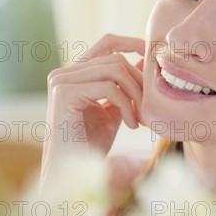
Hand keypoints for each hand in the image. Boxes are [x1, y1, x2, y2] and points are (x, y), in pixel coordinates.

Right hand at [44, 34, 144, 157]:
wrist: (73, 172)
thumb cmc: (93, 143)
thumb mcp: (116, 108)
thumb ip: (125, 86)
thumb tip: (144, 60)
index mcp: (74, 73)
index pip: (107, 43)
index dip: (133, 43)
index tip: (154, 59)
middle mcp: (63, 72)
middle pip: (116, 58)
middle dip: (139, 82)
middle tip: (148, 108)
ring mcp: (61, 81)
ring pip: (115, 69)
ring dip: (135, 94)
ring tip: (140, 118)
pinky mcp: (64, 93)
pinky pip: (108, 87)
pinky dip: (126, 105)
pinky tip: (131, 125)